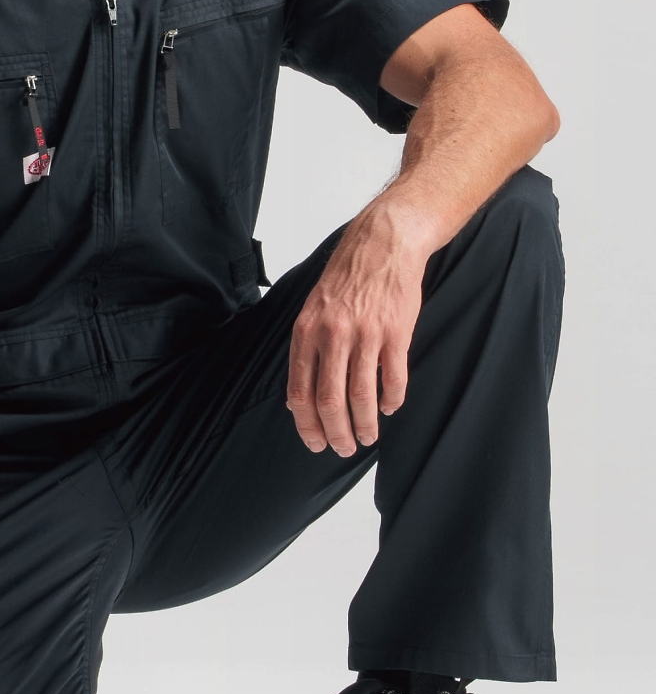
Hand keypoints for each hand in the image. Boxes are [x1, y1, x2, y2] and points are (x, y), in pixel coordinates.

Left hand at [286, 199, 432, 457]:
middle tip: (344, 448)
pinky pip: (393, 379)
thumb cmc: (347, 278)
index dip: (307, 424)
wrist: (383, 244)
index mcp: (307, 331)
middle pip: (330, 401)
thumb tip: (298, 398)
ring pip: (362, 396)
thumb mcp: (312, 309)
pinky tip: (390, 408)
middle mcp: (333, 335)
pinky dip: (392, 400)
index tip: (315, 443)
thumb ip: (306, 351)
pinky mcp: (396, 333)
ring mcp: (366, 335)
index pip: (300, 391)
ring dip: (365, 425)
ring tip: (368, 437)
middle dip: (336, 433)